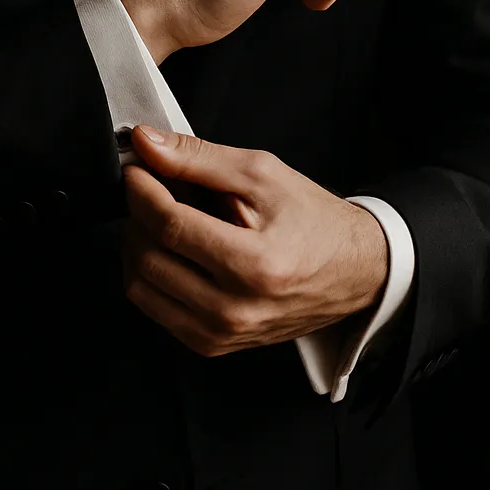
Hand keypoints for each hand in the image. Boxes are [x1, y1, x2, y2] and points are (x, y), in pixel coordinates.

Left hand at [118, 127, 388, 357]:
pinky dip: (148, 274)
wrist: (354, 271)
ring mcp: (222, 334)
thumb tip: (147, 144)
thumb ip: (199, 158)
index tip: (135, 168)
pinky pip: (155, 310)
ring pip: (141, 288)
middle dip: (135, 213)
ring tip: (156, 215)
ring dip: (136, 243)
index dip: (142, 190)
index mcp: (254, 264)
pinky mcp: (214, 345)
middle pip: (149, 257)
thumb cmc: (312, 219)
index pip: (170, 225)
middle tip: (146, 185)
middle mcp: (235, 309)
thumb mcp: (262, 174)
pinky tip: (167, 247)